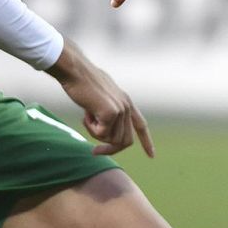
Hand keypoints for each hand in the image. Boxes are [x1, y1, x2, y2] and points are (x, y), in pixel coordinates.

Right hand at [47, 39, 154, 157]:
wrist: (76, 71)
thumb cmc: (82, 83)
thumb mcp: (99, 98)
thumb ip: (106, 111)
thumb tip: (106, 130)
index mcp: (126, 102)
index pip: (140, 125)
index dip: (147, 142)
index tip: (152, 156)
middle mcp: (127, 106)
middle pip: (125, 141)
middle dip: (109, 149)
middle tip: (94, 151)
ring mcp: (121, 109)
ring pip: (112, 140)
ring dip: (96, 134)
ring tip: (88, 117)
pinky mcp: (112, 113)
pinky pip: (101, 134)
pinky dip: (91, 129)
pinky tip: (86, 113)